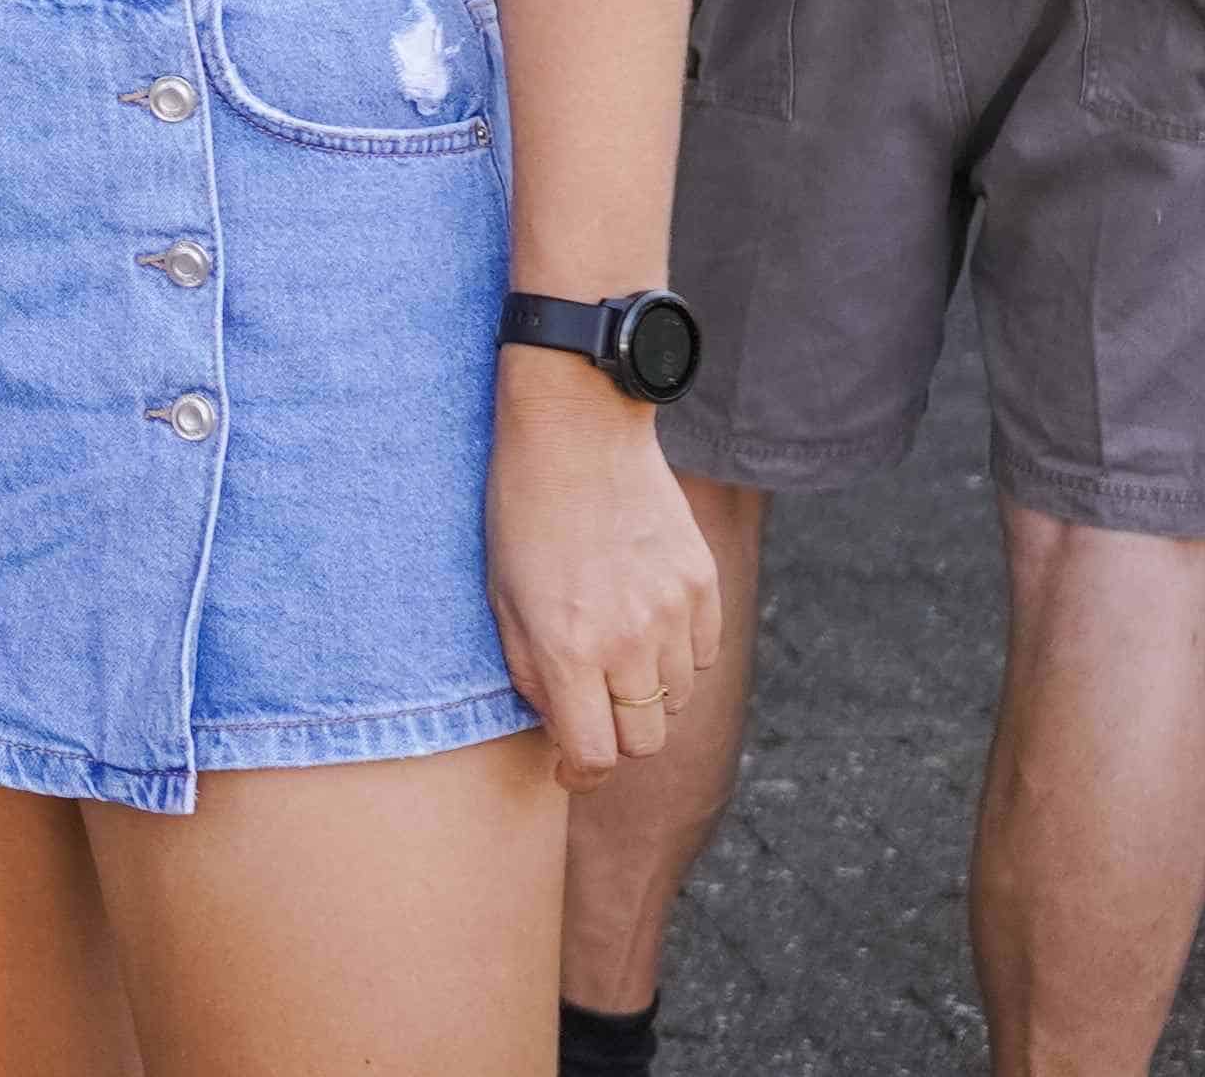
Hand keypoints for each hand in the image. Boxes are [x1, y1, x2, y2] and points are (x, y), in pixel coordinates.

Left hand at [488, 353, 721, 790]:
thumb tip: (560, 727)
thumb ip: (529, 671)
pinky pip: (703, 655)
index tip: (568, 768)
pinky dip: (678, 656)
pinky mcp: (703, 586)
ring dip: (648, 694)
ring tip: (613, 652)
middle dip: (615, 738)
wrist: (578, 430)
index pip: (594, 755)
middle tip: (591, 711)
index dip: (579, 774)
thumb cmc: (522, 510)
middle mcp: (628, 640)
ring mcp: (673, 613)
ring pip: (677, 700)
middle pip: (644, 740)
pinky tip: (645, 622)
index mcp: (567, 648)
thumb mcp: (501, 596)